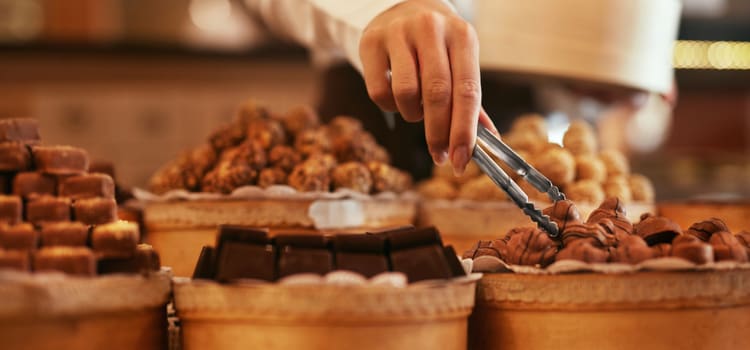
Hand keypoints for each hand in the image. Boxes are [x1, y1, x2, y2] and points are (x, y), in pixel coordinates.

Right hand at [360, 0, 494, 174]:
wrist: (401, 9)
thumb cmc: (436, 45)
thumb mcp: (459, 61)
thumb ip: (471, 99)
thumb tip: (488, 138)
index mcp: (462, 36)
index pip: (467, 90)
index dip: (465, 130)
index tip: (462, 159)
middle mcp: (431, 29)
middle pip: (437, 94)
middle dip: (439, 133)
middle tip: (440, 155)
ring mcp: (399, 33)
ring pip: (406, 94)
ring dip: (413, 116)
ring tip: (416, 112)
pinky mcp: (371, 42)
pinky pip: (380, 92)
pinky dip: (390, 107)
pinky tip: (397, 99)